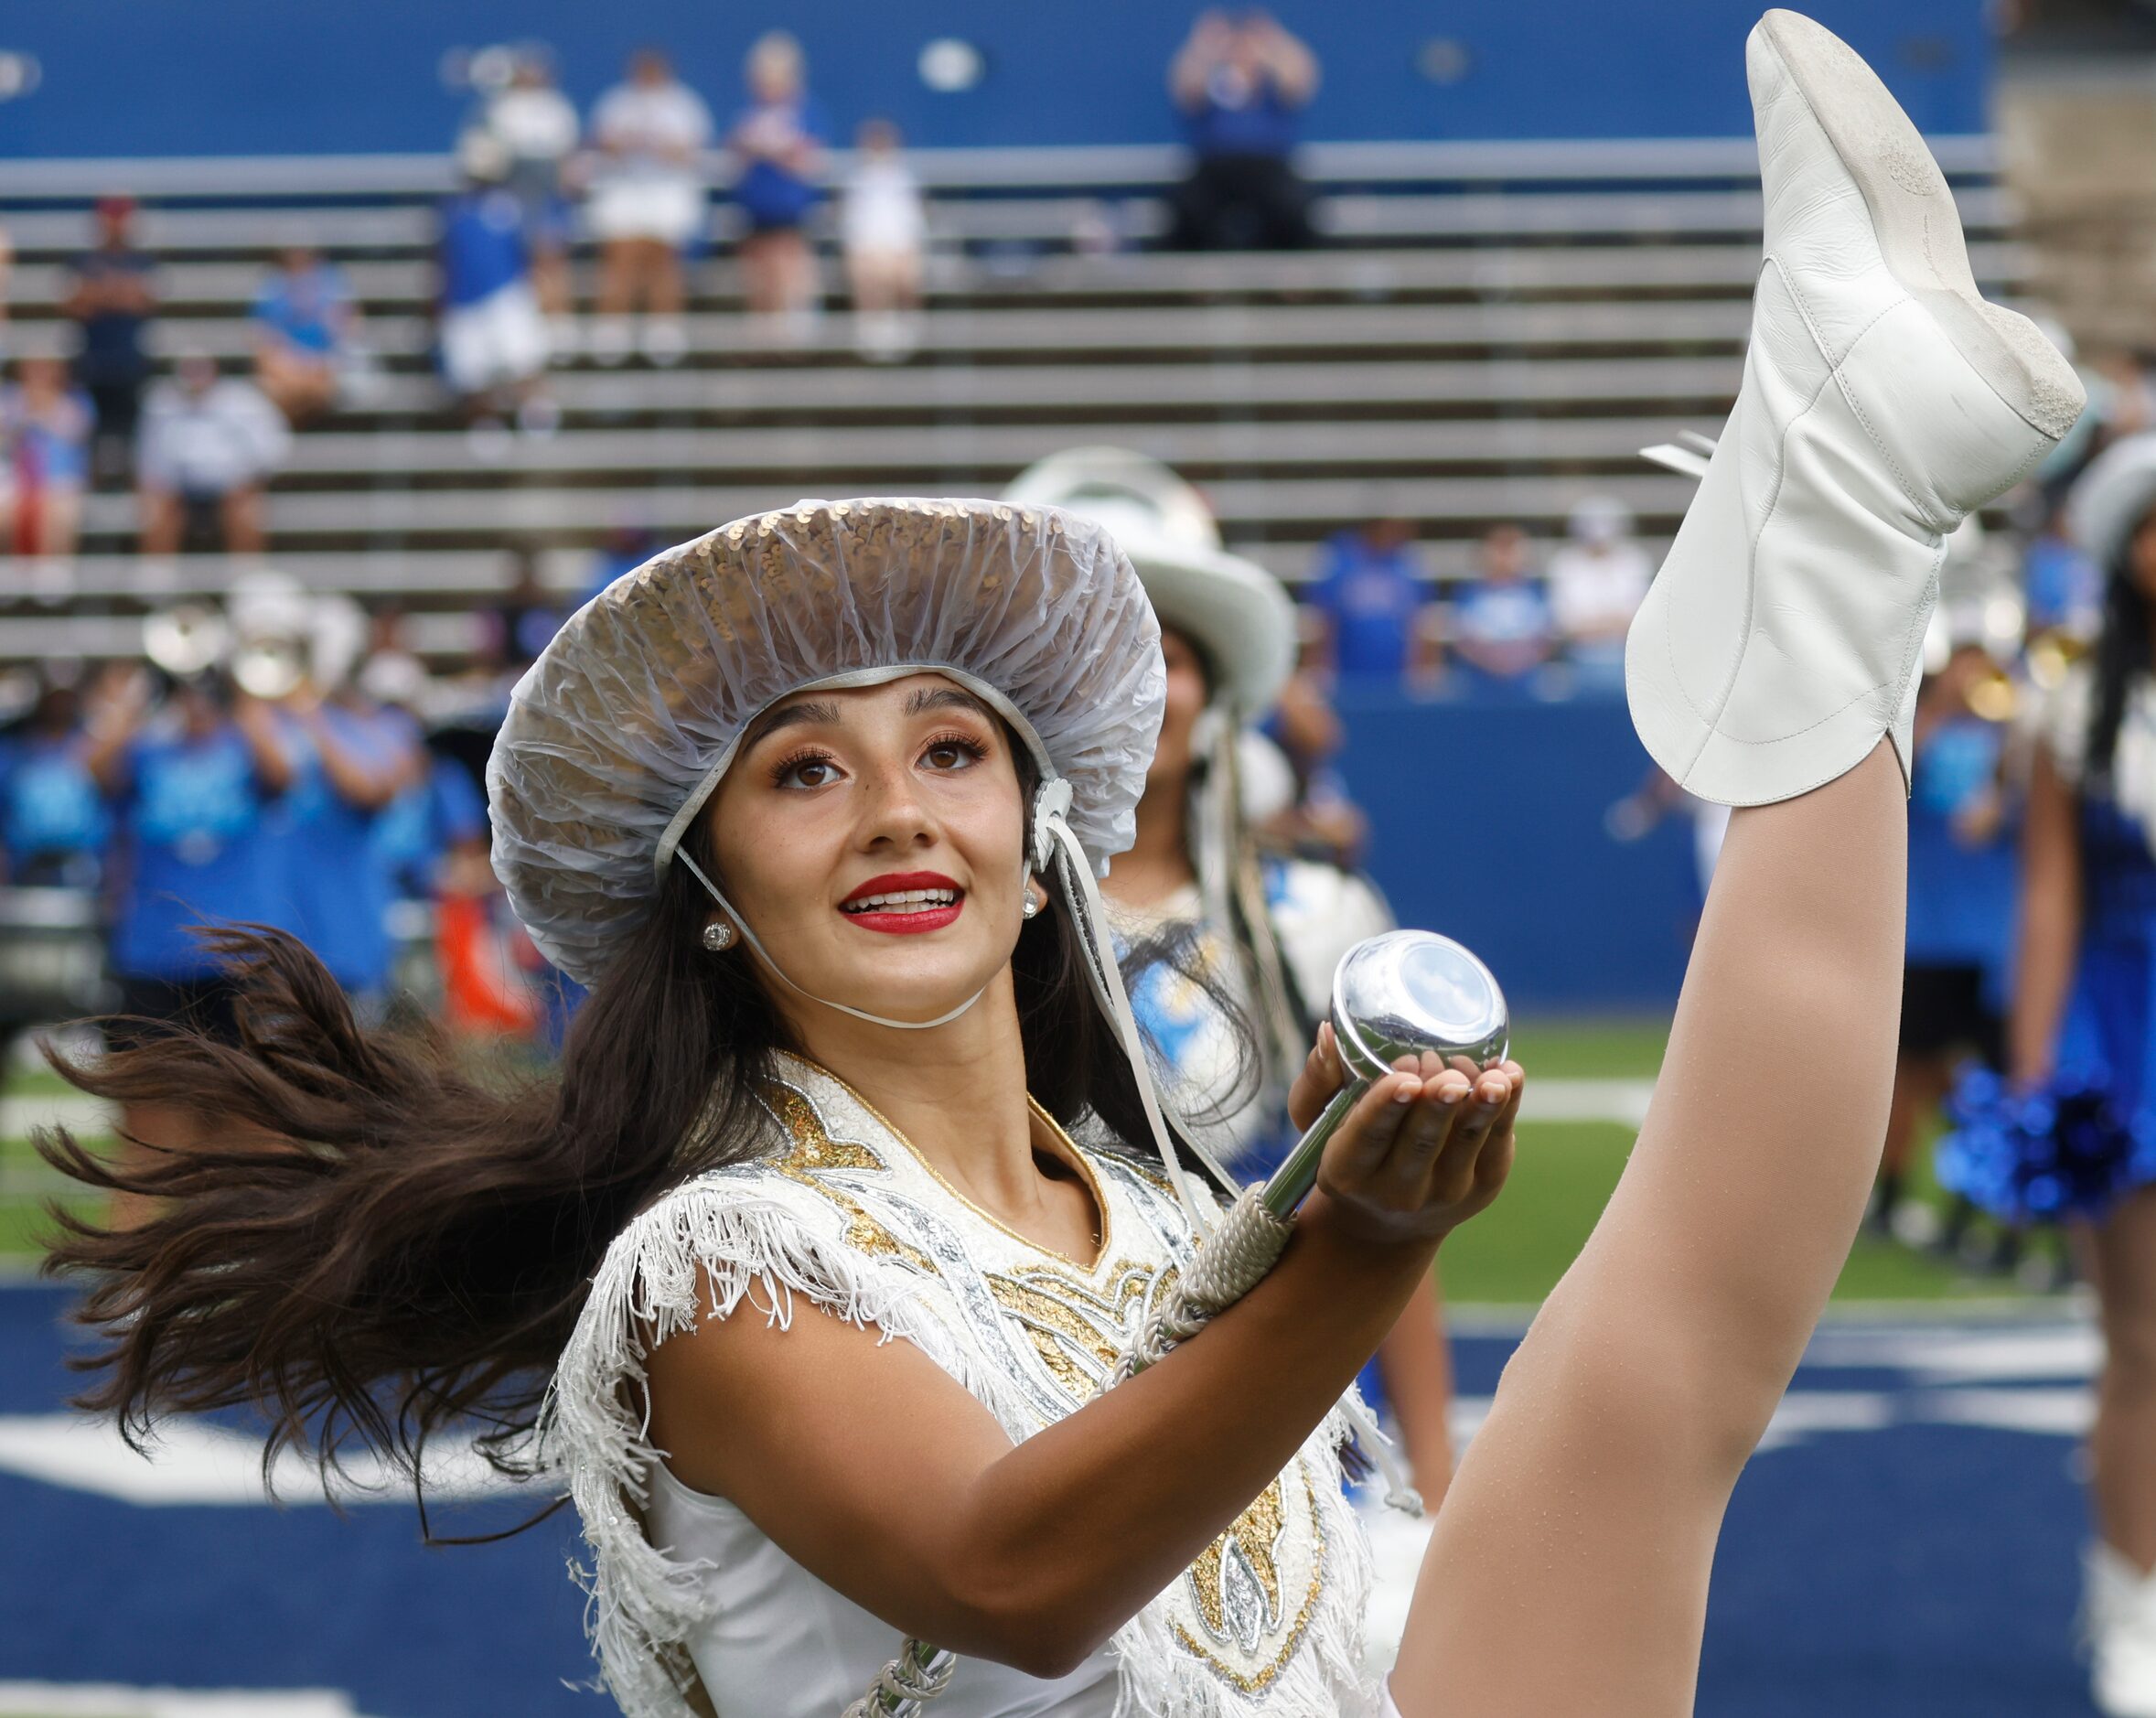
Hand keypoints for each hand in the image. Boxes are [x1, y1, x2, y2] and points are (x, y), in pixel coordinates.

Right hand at [1289, 1022, 1520, 1246]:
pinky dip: (1507, 1108)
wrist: (1388, 1220)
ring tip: (1495, 1080)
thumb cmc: (1351, 1150)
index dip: (1387, 1107)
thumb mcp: (1318, 1120)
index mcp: (1349, 1171)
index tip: (1405, 1079)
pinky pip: (1497, 1143)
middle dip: (1438, 1109)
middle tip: (1451, 1079)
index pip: (1368, 1135)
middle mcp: (1398, 1190)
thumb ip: (1319, 1077)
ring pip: (1466, 1144)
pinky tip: (1511, 1076)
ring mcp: (1446, 1191)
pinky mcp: (1484, 1185)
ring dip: (1482, 1108)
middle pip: (1421, 1144)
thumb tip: (1327, 1033)